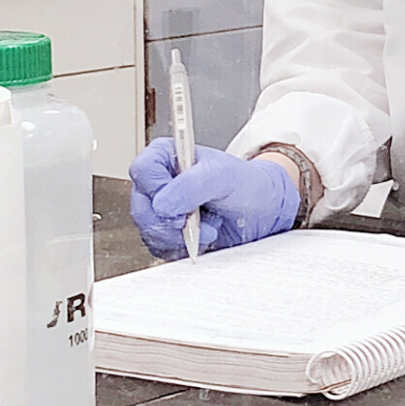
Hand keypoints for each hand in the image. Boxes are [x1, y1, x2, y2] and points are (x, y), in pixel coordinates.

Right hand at [128, 139, 300, 258]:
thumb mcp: (223, 177)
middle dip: (168, 221)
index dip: (156, 189)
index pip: (143, 170)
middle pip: (141, 206)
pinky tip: (202, 239)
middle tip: (192, 221)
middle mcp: (160, 183)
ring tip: (208, 228)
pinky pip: (160, 247)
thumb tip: (162, 203)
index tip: (178, 203)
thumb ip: (191, 185)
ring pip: (148, 231)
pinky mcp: (169, 234)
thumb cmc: (246, 185)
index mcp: (168, 157)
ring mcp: (162, 210)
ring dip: (178, 237)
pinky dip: (181, 248)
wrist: (263, 211)